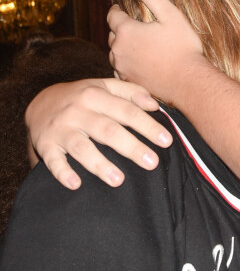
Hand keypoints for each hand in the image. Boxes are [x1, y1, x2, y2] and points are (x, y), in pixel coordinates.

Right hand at [26, 78, 170, 188]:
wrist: (41, 103)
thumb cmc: (83, 97)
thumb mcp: (104, 86)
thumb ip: (131, 92)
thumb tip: (154, 105)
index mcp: (96, 95)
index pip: (127, 111)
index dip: (147, 126)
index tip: (166, 141)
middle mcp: (78, 111)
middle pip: (108, 131)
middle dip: (132, 147)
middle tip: (152, 162)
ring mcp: (61, 129)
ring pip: (82, 147)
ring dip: (100, 165)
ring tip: (119, 180)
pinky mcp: (45, 145)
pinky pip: (53, 160)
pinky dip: (63, 172)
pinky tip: (76, 184)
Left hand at [108, 0, 204, 102]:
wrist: (187, 81)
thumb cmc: (182, 48)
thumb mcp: (172, 15)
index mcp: (127, 31)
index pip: (112, 15)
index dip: (116, 9)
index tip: (120, 8)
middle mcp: (119, 50)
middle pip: (112, 34)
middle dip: (119, 28)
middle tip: (131, 26)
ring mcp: (122, 67)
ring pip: (115, 53)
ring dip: (121, 47)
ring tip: (134, 44)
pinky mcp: (128, 81)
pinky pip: (120, 69)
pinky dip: (126, 63)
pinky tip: (138, 62)